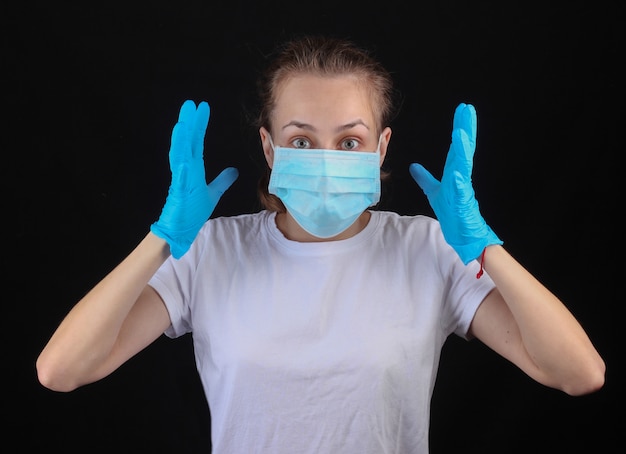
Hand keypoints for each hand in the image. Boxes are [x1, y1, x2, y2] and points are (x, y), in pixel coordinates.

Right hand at [151, 100, 237, 258]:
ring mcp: (181, 180)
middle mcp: (185, 171)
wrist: (178, 231)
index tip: (202, 108)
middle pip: (187, 143)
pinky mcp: (179, 191)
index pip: (196, 142)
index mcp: (193, 169)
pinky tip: (182, 153)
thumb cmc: (191, 212)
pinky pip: (180, 175)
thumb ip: (222, 181)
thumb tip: (234, 170)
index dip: (199, 125)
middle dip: (189, 123)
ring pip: (180, 154)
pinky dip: (181, 163)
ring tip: (183, 121)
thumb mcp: (212, 193)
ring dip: (181, 138)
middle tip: (191, 104)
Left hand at [409, 103, 501, 264]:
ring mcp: (463, 190)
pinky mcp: (463, 204)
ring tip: (460, 133)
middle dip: (465, 128)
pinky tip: (457, 173)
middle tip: (468, 109)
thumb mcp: (435, 192)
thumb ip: (425, 178)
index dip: (459, 127)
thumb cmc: (454, 215)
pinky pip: (460, 192)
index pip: (457, 146)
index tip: (462, 110)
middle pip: (463, 149)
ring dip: (462, 149)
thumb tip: (413, 166)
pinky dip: (459, 182)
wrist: (465, 236)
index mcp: (456, 173)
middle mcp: (461, 178)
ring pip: (463, 166)